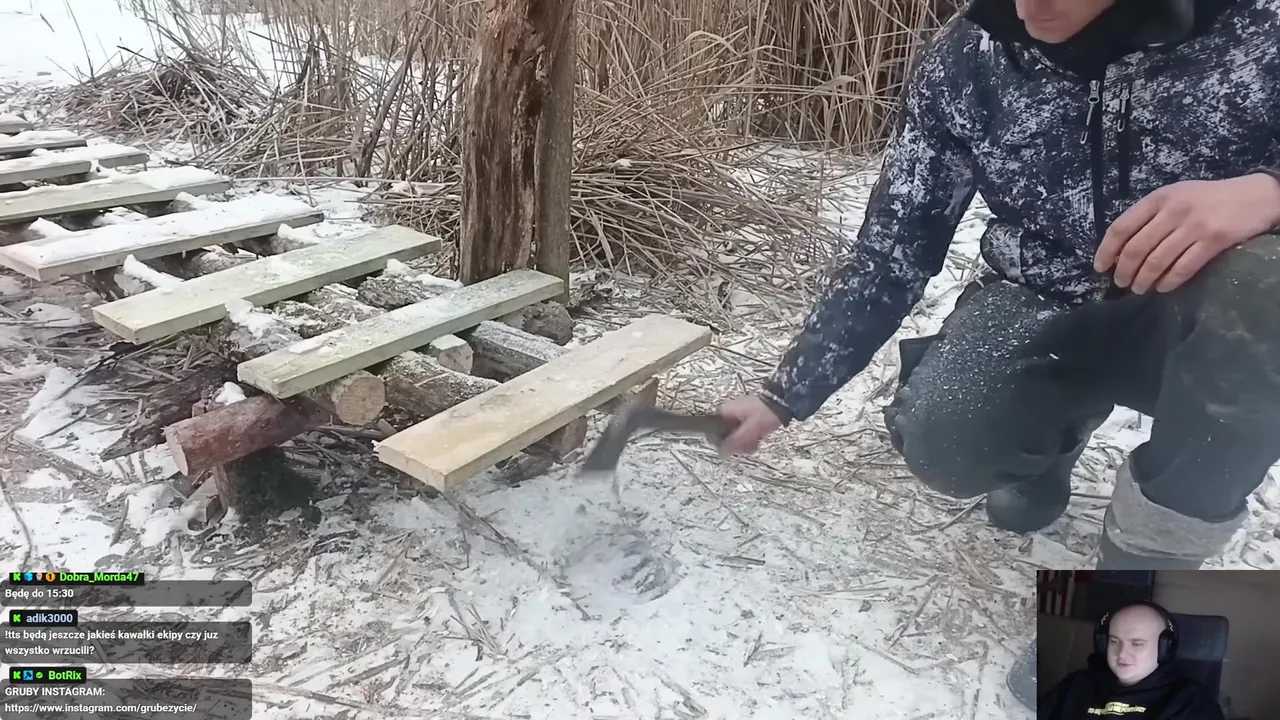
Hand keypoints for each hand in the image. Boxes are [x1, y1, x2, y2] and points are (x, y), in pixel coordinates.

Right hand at [718, 395, 783, 453]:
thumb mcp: (749, 430)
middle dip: (738, 443)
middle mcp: (728, 413)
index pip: (714, 432)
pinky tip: (758, 439)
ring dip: (745, 441)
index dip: (723, 443)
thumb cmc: (764, 413)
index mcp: (724, 412)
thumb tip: (721, 452)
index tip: (735, 447)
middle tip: (750, 444)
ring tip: (756, 441)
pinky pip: (743, 432)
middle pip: (725, 436)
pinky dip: (750, 437)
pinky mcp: (747, 418)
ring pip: (735, 435)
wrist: (783, 402)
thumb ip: (735, 441)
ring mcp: (737, 415)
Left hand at [1094, 173, 1279, 293]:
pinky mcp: (1214, 240)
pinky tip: (1163, 288)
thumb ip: (1149, 217)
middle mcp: (1173, 210)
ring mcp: (1194, 225)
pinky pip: (1183, 268)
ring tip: (1139, 288)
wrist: (1254, 195)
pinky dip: (1169, 282)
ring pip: (1157, 261)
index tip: (1099, 268)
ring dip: (1143, 280)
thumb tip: (1119, 249)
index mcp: (1158, 198)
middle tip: (1121, 283)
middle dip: (1123, 271)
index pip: (1121, 228)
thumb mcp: (1175, 196)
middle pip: (1136, 248)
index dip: (1106, 251)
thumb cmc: (1207, 199)